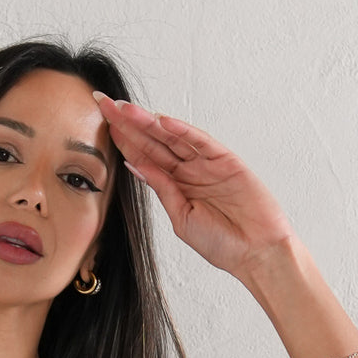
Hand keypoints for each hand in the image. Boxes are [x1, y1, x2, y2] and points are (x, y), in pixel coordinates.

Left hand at [93, 92, 295, 279]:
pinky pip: (201, 142)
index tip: (101, 124)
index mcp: (176, 184)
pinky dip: (183, 130)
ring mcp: (207, 163)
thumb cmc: (222, 243)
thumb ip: (161, 189)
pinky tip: (163, 120)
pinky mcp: (226, 161)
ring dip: (150, 121)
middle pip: (154, 140)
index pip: (144, 156)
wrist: (256, 253)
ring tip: (126, 108)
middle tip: (104, 103)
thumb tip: (135, 166)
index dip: (123, 140)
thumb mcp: (181, 218)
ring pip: (174, 136)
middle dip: (129, 123)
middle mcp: (189, 169)